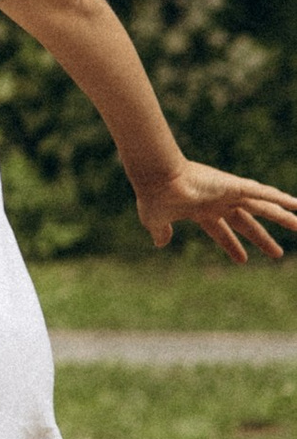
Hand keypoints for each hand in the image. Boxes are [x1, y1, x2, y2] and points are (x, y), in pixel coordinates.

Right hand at [136, 163, 296, 261]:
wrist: (157, 178)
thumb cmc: (154, 196)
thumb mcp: (155, 220)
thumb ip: (160, 231)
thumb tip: (159, 243)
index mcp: (201, 211)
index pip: (222, 231)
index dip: (233, 246)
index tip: (243, 260)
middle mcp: (218, 202)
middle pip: (247, 222)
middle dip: (262, 238)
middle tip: (277, 253)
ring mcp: (228, 193)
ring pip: (261, 207)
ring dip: (282, 217)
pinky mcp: (234, 186)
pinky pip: (263, 193)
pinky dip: (280, 198)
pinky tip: (295, 204)